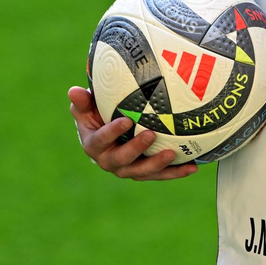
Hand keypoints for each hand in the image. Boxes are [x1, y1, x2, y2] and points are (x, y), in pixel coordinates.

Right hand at [68, 86, 198, 180]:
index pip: (101, 141)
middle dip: (136, 149)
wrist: (109, 134)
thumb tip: (73, 91)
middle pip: (122, 160)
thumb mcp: (87, 107)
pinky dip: (176, 172)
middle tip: (151, 134)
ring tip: (173, 153)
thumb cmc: (97, 115)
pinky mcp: (145, 172)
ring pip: (142, 172)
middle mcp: (109, 161)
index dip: (112, 132)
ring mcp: (128, 169)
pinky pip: (161, 174)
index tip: (126, 120)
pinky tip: (192, 166)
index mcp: (94, 146)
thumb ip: (83, 101)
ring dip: (158, 164)